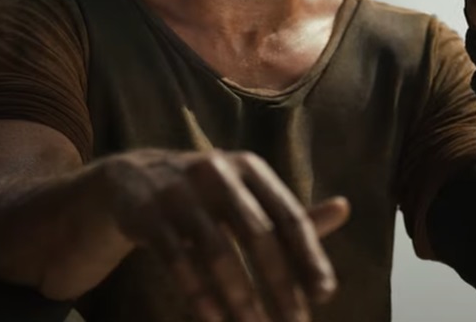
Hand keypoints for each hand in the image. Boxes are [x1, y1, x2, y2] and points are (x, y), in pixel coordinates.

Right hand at [101, 149, 350, 321]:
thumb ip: (290, 213)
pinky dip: (199, 294)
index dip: (309, 256)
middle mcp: (216, 172)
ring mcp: (178, 191)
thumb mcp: (247, 196)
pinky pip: (178, 260)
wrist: (130, 179)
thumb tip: (345, 208)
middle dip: (280, 284)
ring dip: (241, 297)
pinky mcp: (147, 213)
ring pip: (218, 251)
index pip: (289, 215)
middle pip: (258, 234)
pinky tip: (215, 320)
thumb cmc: (205, 195)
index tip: (325, 295)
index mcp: (249, 168)